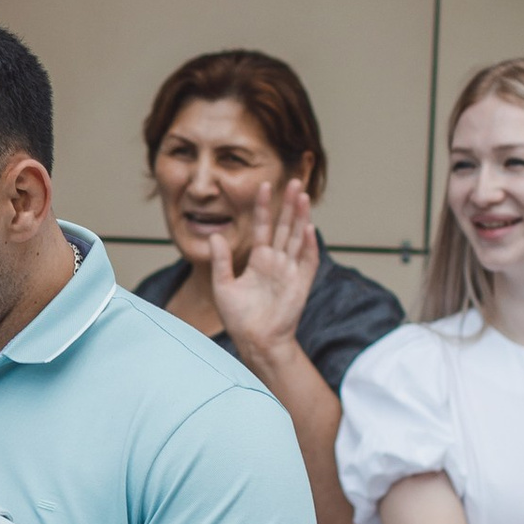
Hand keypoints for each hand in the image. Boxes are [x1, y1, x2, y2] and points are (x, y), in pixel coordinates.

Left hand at [204, 176, 319, 376]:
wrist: (256, 342)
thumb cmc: (239, 318)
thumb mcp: (223, 286)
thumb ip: (221, 260)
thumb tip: (214, 234)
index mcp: (259, 260)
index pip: (263, 226)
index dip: (263, 206)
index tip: (263, 185)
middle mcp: (277, 262)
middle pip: (285, 226)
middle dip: (289, 204)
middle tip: (294, 181)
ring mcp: (290, 271)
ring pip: (298, 237)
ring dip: (301, 217)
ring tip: (302, 196)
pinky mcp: (301, 284)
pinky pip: (307, 260)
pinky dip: (309, 244)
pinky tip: (309, 227)